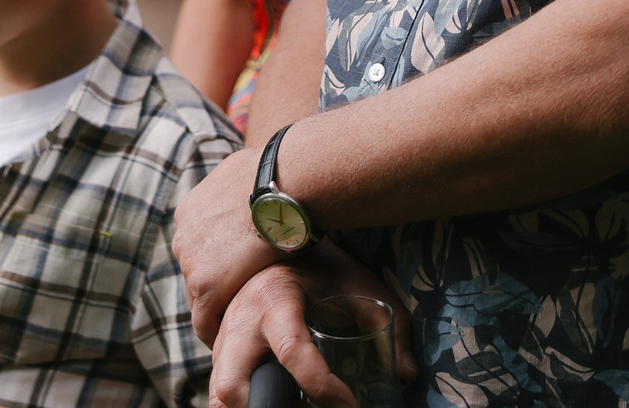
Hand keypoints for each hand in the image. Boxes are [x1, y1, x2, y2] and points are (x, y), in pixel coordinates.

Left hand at [172, 141, 286, 342]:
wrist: (282, 183)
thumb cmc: (278, 177)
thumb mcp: (248, 177)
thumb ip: (241, 192)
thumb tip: (260, 188)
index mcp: (191, 211)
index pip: (199, 250)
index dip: (217, 266)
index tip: (233, 277)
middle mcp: (183, 237)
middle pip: (196, 273)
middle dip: (215, 287)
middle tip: (238, 303)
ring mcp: (190, 263)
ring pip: (200, 298)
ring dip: (218, 308)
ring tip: (237, 325)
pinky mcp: (205, 286)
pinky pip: (204, 321)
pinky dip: (215, 332)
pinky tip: (230, 342)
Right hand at [209, 252, 416, 407]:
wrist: (276, 237)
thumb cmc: (320, 265)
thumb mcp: (357, 285)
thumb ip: (388, 325)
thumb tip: (410, 373)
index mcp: (275, 299)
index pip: (293, 351)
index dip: (323, 386)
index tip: (351, 405)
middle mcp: (240, 321)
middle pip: (231, 386)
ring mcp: (222, 337)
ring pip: (219, 394)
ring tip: (292, 407)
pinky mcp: (218, 348)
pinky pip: (219, 389)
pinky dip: (243, 405)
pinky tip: (277, 401)